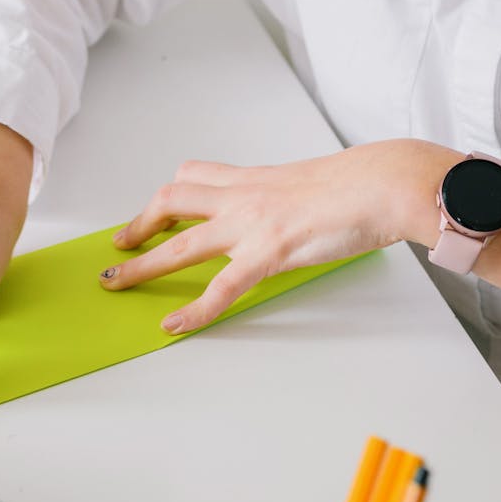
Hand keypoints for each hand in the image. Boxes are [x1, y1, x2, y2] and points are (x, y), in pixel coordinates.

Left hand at [99, 140, 463, 332]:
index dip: (167, 196)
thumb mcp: (310, 181)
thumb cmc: (361, 183)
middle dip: (139, 224)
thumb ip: (287, 196)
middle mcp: (244, 196)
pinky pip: (222, 287)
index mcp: (254, 178)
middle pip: (171, 202)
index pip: (195, 176)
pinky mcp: (268, 252)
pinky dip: (194, 310)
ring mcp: (252, 224)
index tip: (153, 211)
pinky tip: (174, 325)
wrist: (384, 183)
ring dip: (142, 264)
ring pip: (180, 244)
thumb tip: (286, 211)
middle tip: (119, 244)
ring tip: (115, 283)